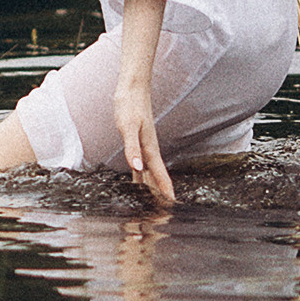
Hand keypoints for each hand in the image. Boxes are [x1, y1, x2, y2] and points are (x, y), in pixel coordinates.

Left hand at [112, 72, 173, 203]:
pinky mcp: (136, 143)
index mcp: (148, 148)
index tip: (171, 204)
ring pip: (148, 173)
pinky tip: (138, 183)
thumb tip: (137, 167)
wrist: (132, 88)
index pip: (158, 174)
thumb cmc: (129, 104)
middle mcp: (148, 150)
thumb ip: (131, 147)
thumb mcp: (127, 126)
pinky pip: (140, 166)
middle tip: (162, 212)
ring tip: (151, 204)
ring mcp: (143, 147)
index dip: (164, 189)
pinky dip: (140, 177)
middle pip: (155, 177)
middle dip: (159, 194)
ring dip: (150, 188)